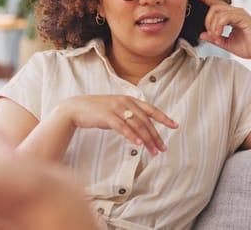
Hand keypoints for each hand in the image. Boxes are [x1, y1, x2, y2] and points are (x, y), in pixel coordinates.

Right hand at [56, 95, 178, 155]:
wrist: (75, 108)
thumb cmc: (96, 110)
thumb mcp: (115, 109)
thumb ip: (128, 114)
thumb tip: (140, 127)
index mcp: (129, 99)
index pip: (151, 109)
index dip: (164, 117)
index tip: (175, 126)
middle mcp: (125, 102)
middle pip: (146, 121)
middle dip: (156, 136)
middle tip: (163, 148)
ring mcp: (116, 108)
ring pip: (137, 126)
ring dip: (147, 140)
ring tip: (154, 151)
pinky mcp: (107, 117)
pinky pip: (123, 128)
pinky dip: (132, 136)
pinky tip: (138, 144)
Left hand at [194, 0, 250, 63]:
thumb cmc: (249, 47)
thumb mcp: (226, 44)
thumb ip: (214, 39)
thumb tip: (201, 35)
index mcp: (231, 17)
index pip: (216, 4)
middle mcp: (235, 12)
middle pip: (214, 8)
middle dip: (207, 21)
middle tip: (210, 34)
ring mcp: (239, 13)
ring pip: (218, 11)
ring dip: (213, 25)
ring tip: (216, 36)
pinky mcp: (243, 17)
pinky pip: (225, 16)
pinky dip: (219, 25)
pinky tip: (219, 34)